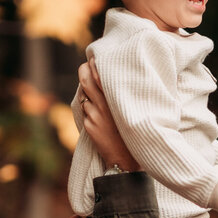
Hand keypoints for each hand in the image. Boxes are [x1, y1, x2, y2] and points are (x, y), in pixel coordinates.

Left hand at [79, 55, 138, 171]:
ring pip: (85, 97)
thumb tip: (112, 85)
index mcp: (116, 100)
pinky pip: (86, 112)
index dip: (94, 66)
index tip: (94, 59)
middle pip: (86, 81)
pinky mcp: (89, 126)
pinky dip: (90, 111)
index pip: (100, 76)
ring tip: (94, 92)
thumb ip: (121, 99)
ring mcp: (95, 115)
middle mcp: (104, 106)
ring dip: (88, 94)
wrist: (126, 159)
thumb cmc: (134, 134)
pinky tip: (97, 115)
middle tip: (85, 66)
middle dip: (83, 71)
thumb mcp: (132, 113)